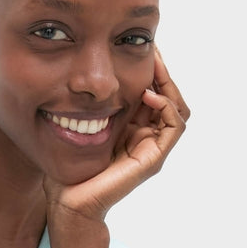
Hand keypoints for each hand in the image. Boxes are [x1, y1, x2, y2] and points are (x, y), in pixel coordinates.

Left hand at [44, 50, 189, 224]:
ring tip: (153, 66)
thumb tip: (93, 74)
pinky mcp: (152, 159)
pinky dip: (167, 106)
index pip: (153, 92)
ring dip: (169, 85)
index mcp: (132, 129)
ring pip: (178, 109)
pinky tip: (148, 95)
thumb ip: (93, 104)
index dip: (151, 70)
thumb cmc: (69, 167)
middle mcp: (146, 138)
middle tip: (152, 49)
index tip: (141, 47)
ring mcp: (152, 149)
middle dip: (162, 72)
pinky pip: (175, 126)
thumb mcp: (82, 124)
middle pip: (169, 97)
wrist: (68, 200)